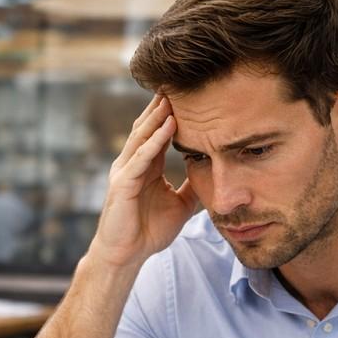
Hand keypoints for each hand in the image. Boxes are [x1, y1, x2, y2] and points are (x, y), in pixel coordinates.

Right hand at [89, 95, 198, 268]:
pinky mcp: (122, 185)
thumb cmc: (148, 231)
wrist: (126, 256)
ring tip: (174, 96)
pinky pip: (140, 158)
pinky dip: (154, 142)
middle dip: (162, 105)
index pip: (158, 133)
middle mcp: (133, 164)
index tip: (190, 94)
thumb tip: (215, 177)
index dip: (172, 113)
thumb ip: (193, 188)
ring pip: (143, 137)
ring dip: (159, 116)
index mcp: (146, 167)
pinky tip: (168, 127)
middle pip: (148, 127)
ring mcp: (125, 172)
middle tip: (180, 81)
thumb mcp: (181, 205)